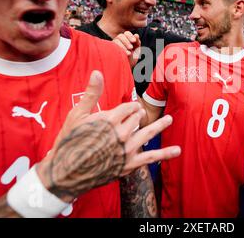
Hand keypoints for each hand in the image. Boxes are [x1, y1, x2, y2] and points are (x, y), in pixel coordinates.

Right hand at [37, 71, 180, 202]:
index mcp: (110, 119)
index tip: (129, 108)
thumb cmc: (69, 141)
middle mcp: (121, 134)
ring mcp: (126, 150)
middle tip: (138, 115)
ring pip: (147, 133)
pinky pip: (151, 158)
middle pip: (137, 119)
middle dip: (138, 115)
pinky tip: (177, 150)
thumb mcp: (78, 114)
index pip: (128, 107)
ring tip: (170, 119)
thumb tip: (97, 72)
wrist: (66, 172)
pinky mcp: (129, 164)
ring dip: (160, 125)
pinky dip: (165, 154)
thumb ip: (92, 93)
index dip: (129, 107)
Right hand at [113, 31, 140, 67]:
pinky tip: (126, 54)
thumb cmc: (132, 59)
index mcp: (126, 40)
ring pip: (116, 40)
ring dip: (123, 45)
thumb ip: (137, 43)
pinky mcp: (110, 50)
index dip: (130, 36)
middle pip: (121, 36)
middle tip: (131, 47)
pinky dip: (120, 49)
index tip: (134, 41)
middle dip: (126, 41)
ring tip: (129, 53)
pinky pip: (113, 46)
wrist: (126, 68)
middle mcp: (119, 41)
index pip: (126, 33)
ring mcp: (114, 46)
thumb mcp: (136, 51)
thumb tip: (136, 34)